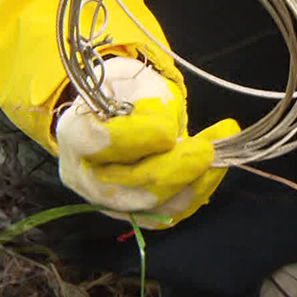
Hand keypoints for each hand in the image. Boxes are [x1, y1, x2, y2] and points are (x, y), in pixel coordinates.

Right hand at [55, 56, 239, 228]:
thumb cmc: (124, 93)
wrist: (118, 116)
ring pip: (155, 206)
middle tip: (210, 147)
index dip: (136, 140)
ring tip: (222, 152)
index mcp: (74, 134)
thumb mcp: (132, 81)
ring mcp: (109, 202)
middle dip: (176, 167)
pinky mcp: (136, 215)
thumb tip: (166, 134)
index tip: (168, 132)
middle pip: (130, 185)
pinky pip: (170, 213)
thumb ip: (146, 103)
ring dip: (196, 181)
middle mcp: (85, 177)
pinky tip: (215, 170)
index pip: (101, 143)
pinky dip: (198, 191)